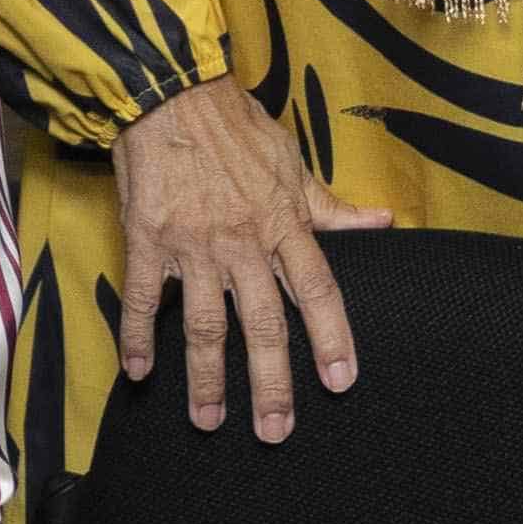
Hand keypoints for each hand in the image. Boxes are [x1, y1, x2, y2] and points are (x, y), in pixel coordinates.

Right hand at [114, 79, 387, 439]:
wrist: (170, 92)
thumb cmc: (235, 126)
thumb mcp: (292, 161)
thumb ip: (331, 206)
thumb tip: (383, 223)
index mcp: (282, 222)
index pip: (317, 289)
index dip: (332, 337)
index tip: (342, 382)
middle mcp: (242, 241)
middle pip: (263, 324)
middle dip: (271, 383)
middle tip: (276, 431)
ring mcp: (193, 245)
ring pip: (204, 324)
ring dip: (207, 378)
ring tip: (209, 422)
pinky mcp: (148, 240)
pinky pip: (145, 298)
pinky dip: (139, 337)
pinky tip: (139, 373)